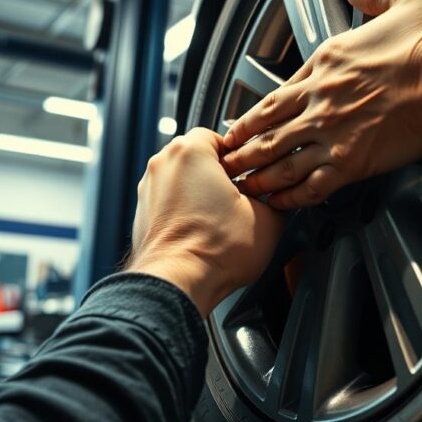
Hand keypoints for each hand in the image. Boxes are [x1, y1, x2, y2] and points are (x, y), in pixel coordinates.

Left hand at [128, 128, 283, 316]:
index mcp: (191, 150)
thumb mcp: (268, 218)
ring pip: (184, 180)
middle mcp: (163, 164)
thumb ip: (275, 197)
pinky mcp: (143, 214)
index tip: (252, 176)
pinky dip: (186, 212)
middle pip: (199, 157)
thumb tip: (278, 198)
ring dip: (202, 194)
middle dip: (220, 176)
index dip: (242, 159)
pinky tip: (204, 231)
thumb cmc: (214, 251)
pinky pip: (171, 203)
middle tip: (241, 199)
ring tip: (223, 219)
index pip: (222, 137)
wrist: (178, 284)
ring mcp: (148, 189)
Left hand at [222, 0, 421, 209]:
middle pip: (267, 131)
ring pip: (281, 161)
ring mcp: (333, 132)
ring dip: (258, 175)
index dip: (252, 115)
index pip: (276, 94)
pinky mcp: (353, 161)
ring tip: (243, 187)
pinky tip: (281, 203)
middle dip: (243, 150)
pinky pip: (312, 185)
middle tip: (227, 164)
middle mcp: (322, 99)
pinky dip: (292, 197)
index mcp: (327, 63)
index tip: (240, 127)